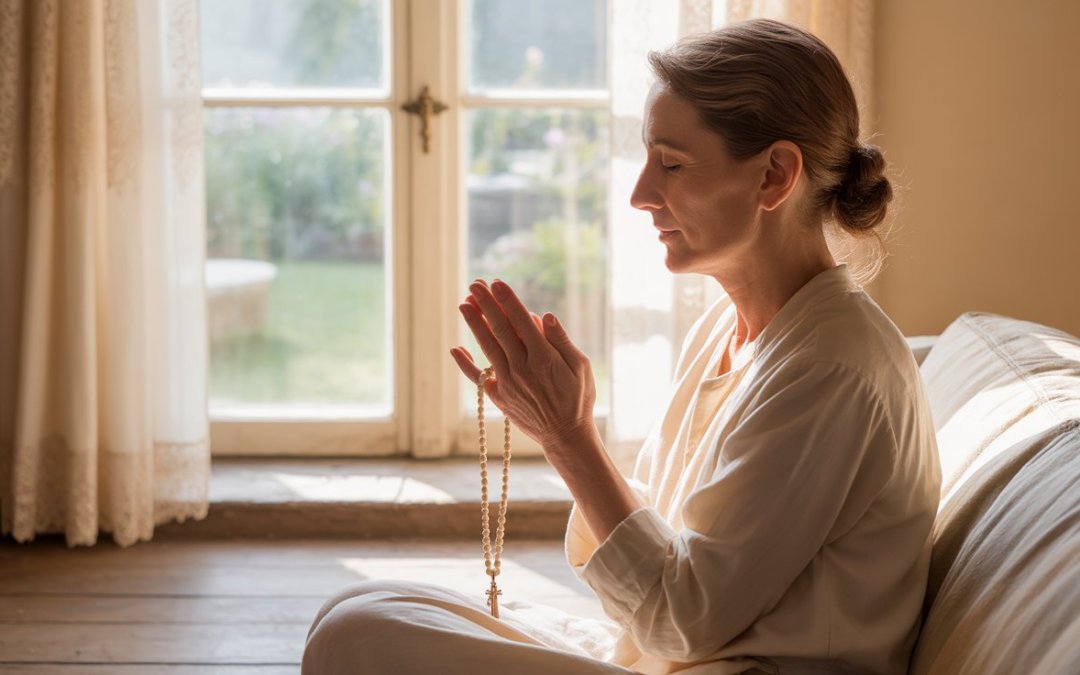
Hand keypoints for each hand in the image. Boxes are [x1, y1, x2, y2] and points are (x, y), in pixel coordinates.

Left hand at [450, 279, 596, 450]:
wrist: (566, 435)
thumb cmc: (578, 398)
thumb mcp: (580, 367)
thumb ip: (561, 341)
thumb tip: (543, 315)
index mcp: (544, 358)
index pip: (521, 321)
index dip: (508, 300)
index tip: (497, 283)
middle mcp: (522, 368)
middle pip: (500, 329)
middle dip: (486, 305)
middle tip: (475, 284)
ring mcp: (508, 382)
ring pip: (487, 347)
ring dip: (474, 324)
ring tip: (464, 303)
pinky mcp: (499, 396)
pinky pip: (478, 378)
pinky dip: (465, 363)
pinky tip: (455, 348)